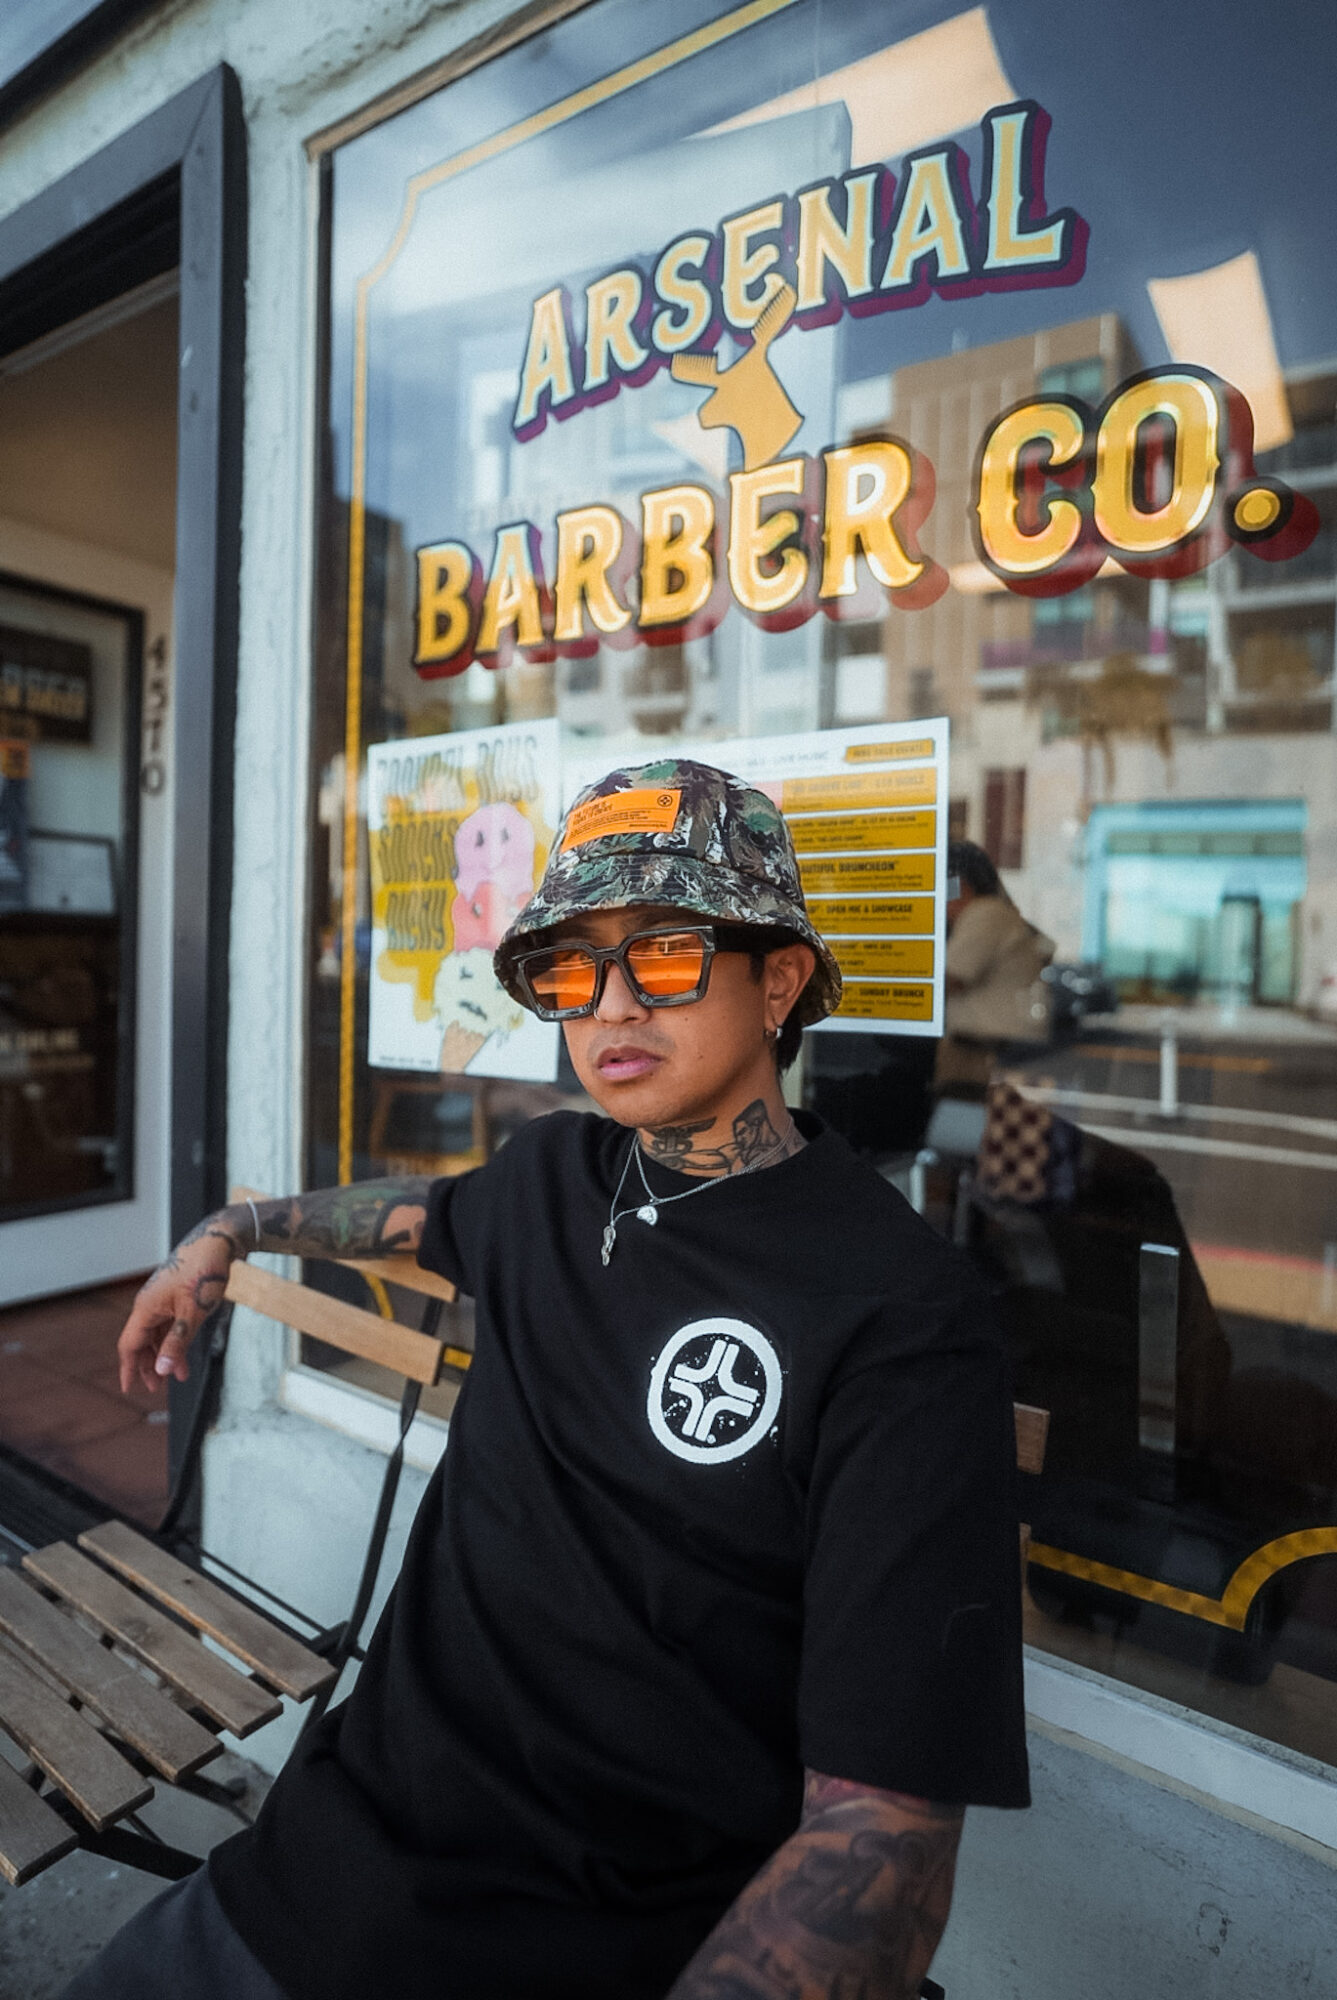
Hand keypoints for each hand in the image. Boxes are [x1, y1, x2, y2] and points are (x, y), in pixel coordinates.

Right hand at [118, 1213, 245, 1394]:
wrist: (217, 1241)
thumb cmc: (204, 1273)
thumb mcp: (193, 1314)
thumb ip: (177, 1343)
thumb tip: (162, 1370)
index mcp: (146, 1308)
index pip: (129, 1345)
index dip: (128, 1368)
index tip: (128, 1389)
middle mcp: (149, 1304)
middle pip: (141, 1342)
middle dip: (149, 1366)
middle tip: (157, 1389)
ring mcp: (161, 1299)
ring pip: (157, 1334)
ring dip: (165, 1355)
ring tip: (179, 1375)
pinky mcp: (174, 1296)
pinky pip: (169, 1324)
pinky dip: (175, 1341)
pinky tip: (185, 1354)